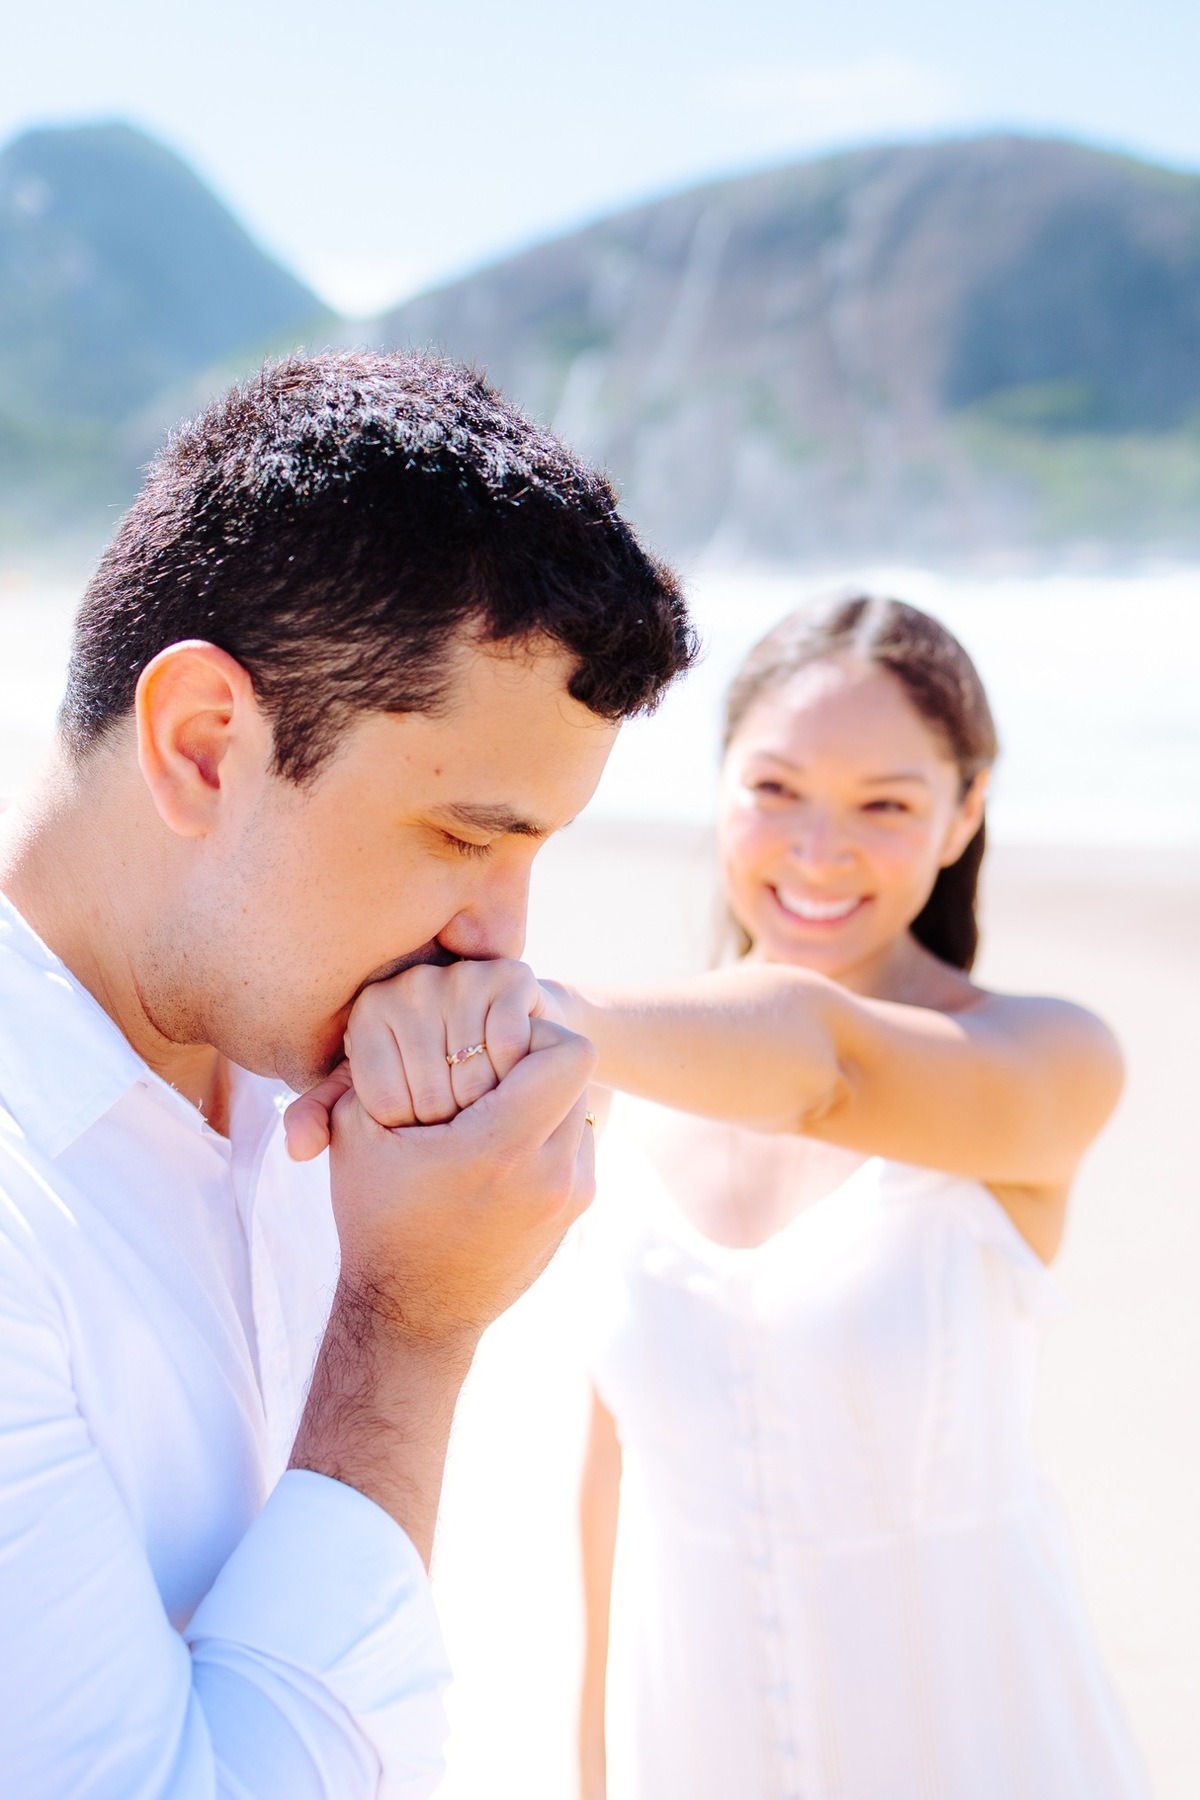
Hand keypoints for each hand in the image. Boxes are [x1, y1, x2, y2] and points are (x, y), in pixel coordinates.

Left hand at [285, 959, 571, 1158]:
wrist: (504, 1036)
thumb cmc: (435, 1068)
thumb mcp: (381, 1091)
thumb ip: (329, 1116)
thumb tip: (297, 1148)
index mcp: (370, 1011)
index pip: (388, 1104)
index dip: (411, 1129)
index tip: (422, 1118)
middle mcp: (410, 985)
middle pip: (431, 1094)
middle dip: (450, 1124)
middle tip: (462, 1116)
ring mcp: (461, 976)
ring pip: (472, 1076)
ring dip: (487, 1104)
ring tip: (488, 1100)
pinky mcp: (509, 975)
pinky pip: (508, 1044)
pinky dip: (513, 1072)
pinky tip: (512, 1073)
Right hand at [327, 1013, 595, 1338]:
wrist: (410, 1315)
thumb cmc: (376, 1219)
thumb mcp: (360, 1134)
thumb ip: (387, 1065)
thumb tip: (421, 1004)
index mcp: (501, 1146)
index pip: (569, 1051)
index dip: (532, 1033)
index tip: (488, 1047)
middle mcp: (551, 1172)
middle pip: (580, 1074)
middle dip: (538, 1062)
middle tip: (491, 1073)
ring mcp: (570, 1196)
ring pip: (584, 1108)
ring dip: (545, 1098)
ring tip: (493, 1111)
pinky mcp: (576, 1213)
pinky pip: (580, 1144)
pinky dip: (548, 1134)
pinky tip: (503, 1150)